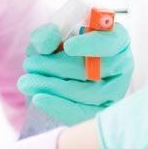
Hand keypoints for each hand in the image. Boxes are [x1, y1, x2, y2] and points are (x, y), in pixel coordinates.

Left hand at [17, 21, 133, 124]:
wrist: (53, 76)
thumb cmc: (56, 49)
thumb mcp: (47, 37)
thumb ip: (45, 35)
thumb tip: (50, 42)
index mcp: (115, 38)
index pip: (113, 41)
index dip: (92, 44)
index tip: (67, 47)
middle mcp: (121, 64)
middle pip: (97, 69)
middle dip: (59, 67)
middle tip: (29, 64)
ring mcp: (116, 90)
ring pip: (89, 93)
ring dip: (54, 86)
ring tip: (26, 81)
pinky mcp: (103, 112)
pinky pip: (84, 113)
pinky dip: (60, 106)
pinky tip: (39, 98)